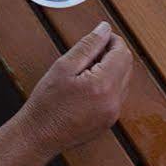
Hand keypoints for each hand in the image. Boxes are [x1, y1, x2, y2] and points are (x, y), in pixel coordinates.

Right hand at [21, 23, 133, 158]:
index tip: (98, 38)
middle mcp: (114, 101)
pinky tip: (87, 86)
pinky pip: (118, 95)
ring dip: (111, 69)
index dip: (112, 41)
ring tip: (85, 70)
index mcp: (104, 85)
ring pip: (124, 80)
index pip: (122, 53)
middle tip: (89, 53)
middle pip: (127, 65)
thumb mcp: (64, 66)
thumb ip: (88, 45)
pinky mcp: (109, 121)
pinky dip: (109, 84)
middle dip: (112, 54)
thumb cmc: (46, 102)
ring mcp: (113, 113)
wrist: (38, 136)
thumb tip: (105, 29)